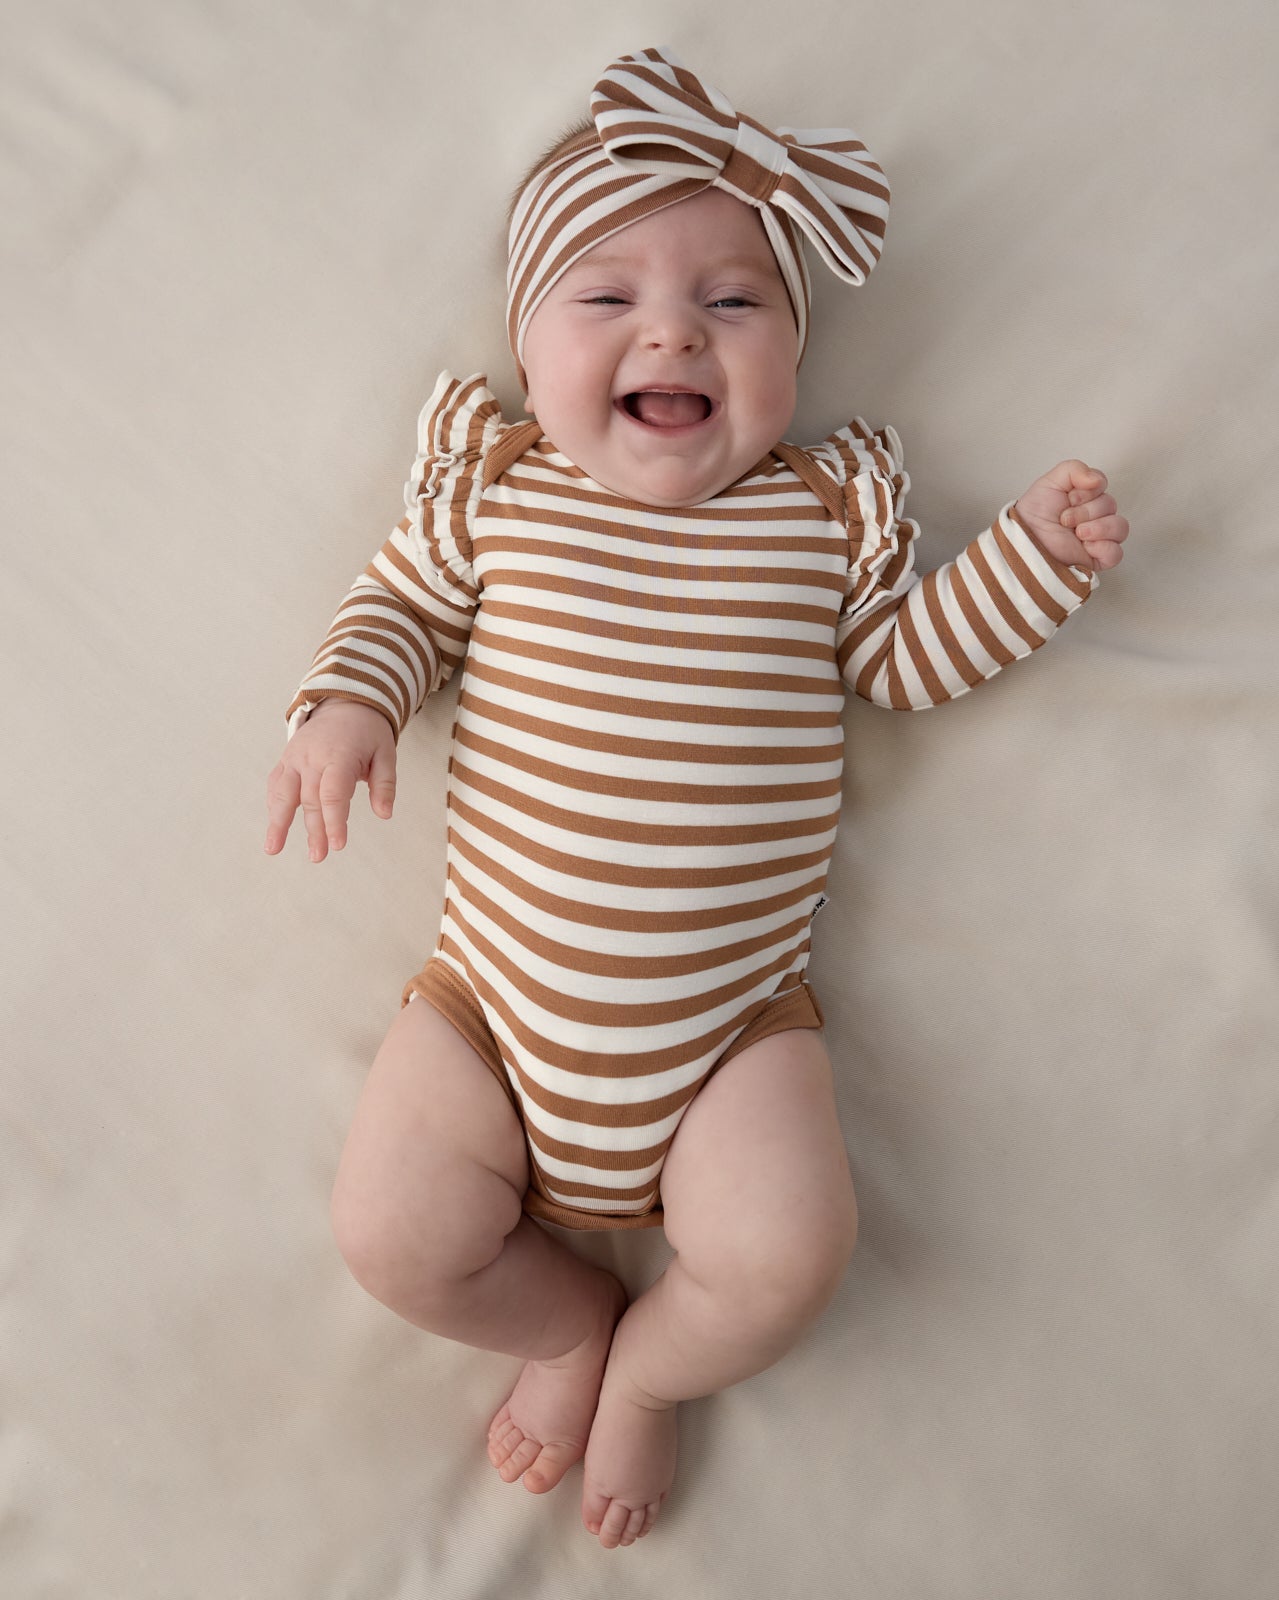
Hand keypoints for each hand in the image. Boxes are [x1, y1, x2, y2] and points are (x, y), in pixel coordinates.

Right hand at [264, 699, 396, 861]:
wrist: (344, 703)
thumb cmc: (367, 733)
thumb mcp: (386, 753)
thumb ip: (385, 784)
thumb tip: (385, 813)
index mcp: (339, 755)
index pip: (333, 794)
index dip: (334, 821)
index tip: (337, 845)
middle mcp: (312, 756)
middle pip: (310, 799)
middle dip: (313, 830)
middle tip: (318, 856)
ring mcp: (295, 757)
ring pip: (283, 793)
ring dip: (278, 823)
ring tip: (273, 849)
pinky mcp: (286, 759)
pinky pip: (276, 784)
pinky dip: (274, 805)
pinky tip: (274, 828)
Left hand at [1013, 461, 1128, 572]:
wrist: (1023, 543)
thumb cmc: (1033, 517)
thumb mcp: (1048, 483)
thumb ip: (1074, 469)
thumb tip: (1097, 480)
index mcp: (1084, 498)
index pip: (1102, 485)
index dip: (1087, 491)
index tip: (1068, 498)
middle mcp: (1093, 517)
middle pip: (1111, 505)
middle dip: (1085, 511)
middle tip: (1065, 519)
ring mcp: (1097, 538)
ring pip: (1120, 527)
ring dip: (1097, 527)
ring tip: (1077, 533)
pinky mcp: (1097, 559)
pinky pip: (1116, 552)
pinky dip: (1102, 547)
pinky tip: (1085, 546)